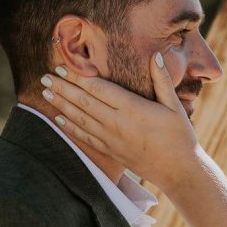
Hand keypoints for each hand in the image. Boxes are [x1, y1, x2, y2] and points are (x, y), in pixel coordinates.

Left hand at [41, 55, 201, 190]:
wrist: (179, 171)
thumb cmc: (180, 137)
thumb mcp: (175, 106)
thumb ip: (161, 80)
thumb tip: (155, 55)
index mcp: (133, 108)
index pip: (98, 89)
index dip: (78, 77)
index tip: (63, 66)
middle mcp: (118, 124)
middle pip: (84, 102)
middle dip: (63, 88)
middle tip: (45, 76)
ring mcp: (112, 140)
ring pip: (80, 119)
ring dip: (60, 105)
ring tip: (45, 92)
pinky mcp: (111, 152)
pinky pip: (85, 137)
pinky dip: (69, 127)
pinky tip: (57, 118)